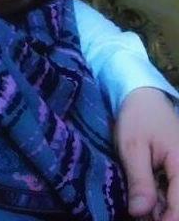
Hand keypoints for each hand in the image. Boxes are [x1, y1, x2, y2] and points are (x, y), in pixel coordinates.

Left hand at [115, 87, 178, 220]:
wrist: (143, 97)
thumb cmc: (138, 118)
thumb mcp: (132, 147)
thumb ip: (139, 181)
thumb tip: (139, 213)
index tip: (140, 219)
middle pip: (177, 208)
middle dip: (157, 215)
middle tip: (134, 209)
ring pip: (173, 204)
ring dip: (156, 209)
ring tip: (135, 201)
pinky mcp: (177, 174)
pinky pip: (171, 195)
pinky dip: (156, 200)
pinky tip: (141, 196)